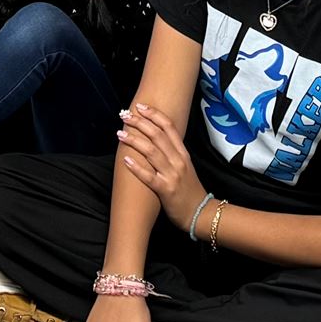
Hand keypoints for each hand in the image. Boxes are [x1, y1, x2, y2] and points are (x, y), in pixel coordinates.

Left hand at [114, 100, 199, 229]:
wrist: (200, 214)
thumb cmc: (190, 190)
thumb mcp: (185, 166)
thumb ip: (173, 153)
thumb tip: (154, 138)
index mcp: (183, 153)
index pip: (169, 127)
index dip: (154, 115)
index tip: (140, 107)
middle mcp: (178, 161)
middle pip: (157, 135)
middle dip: (139, 123)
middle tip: (124, 115)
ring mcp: (172, 175)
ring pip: (151, 152)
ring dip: (134, 141)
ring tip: (120, 133)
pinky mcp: (165, 190)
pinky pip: (149, 176)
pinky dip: (136, 167)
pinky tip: (125, 160)